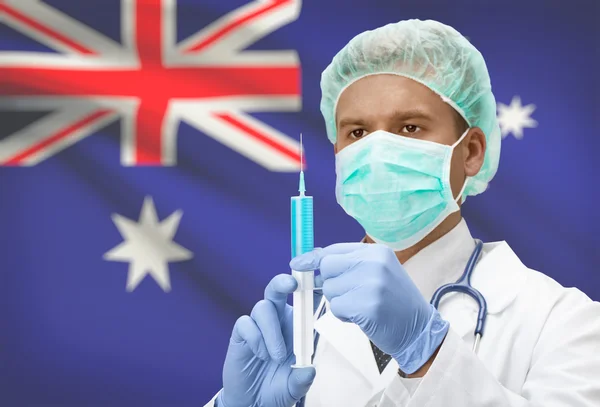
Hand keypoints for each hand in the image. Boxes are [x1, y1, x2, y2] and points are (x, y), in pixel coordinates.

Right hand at [218, 274, 320, 406]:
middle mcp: (277, 319)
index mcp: (296, 324)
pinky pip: (246, 323)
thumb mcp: (295, 387)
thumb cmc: (278, 387)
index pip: (303, 299)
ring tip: (275, 357)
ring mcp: (258, 324)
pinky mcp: (241, 333)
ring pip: (263, 307)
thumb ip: (302, 379)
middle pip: (278, 288)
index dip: (309, 285)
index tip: (317, 280)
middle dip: (284, 281)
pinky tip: (260, 354)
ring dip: (272, 331)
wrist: (254, 401)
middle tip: (291, 284)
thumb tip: (309, 370)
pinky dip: (256, 338)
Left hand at [290, 243, 448, 373]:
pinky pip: (337, 308)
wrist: (419, 329)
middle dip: (330, 283)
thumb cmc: (394, 302)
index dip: (313, 258)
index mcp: (376, 251)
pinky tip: (362, 317)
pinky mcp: (368, 306)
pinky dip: (344, 316)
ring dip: (339, 302)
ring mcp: (372, 283)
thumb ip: (349, 264)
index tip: (297, 264)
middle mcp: (374, 263)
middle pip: (327, 266)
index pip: (334, 249)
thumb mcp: (377, 273)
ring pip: (330, 289)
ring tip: (361, 306)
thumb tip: (311, 259)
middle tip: (348, 294)